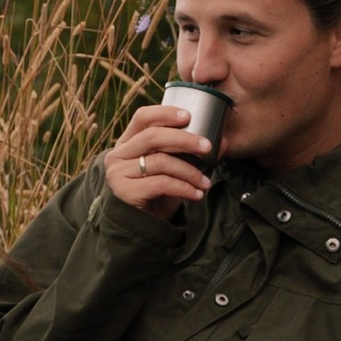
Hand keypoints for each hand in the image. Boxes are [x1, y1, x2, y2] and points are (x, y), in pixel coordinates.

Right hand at [102, 99, 214, 216]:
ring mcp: (118, 174)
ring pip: (161, 162)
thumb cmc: (157, 192)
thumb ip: (190, 153)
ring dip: (190, 171)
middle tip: (207, 146)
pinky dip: (184, 188)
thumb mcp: (172, 168)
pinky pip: (162, 183)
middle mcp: (118, 155)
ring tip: (205, 182)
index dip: (165, 113)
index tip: (188, 116)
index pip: (142, 117)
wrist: (141, 226)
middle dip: (184, 139)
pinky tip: (196, 194)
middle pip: (152, 137)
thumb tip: (222, 141)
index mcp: (127, 142)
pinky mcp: (125, 192)